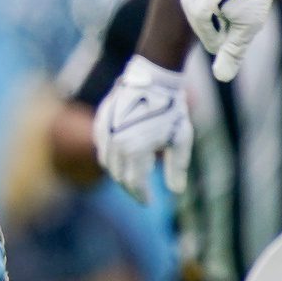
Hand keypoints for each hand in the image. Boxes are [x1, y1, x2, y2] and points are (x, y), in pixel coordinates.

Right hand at [92, 57, 191, 201]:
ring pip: (108, 164)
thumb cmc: (171, 109)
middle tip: (142, 192)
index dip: (142, 196)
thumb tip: (176, 191)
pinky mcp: (101, 124)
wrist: (153, 78)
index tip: (149, 202)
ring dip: (120, 173)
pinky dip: (112, 157)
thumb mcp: (181, 139)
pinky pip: (103, 148)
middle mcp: (115, 144)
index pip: (135, 183)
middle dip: (131, 187)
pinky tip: (124, 157)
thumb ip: (177, 167)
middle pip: (119, 176)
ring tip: (133, 177)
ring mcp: (105, 133)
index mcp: (135, 150)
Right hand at [181, 0, 278, 81]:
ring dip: (228, 2)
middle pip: (212, 22)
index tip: (249, 20)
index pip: (214, 41)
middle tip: (249, 5)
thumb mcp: (247, 24)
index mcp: (195, 14)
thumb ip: (233, 51)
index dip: (236, 36)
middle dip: (230, 19)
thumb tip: (222, 78)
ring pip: (212, 3)